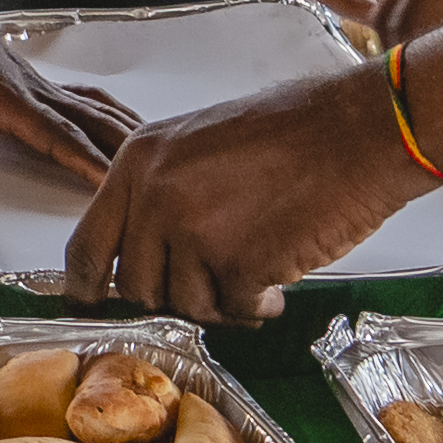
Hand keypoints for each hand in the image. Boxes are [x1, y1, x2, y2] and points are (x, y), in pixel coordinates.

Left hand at [0, 0, 136, 190]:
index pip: (50, 132)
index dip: (83, 160)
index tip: (113, 182)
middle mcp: (21, 85)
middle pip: (84, 119)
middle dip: (119, 149)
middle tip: (153, 177)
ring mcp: (27, 79)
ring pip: (87, 106)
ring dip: (119, 129)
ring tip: (151, 152)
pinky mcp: (23, 77)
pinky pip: (76, 97)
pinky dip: (103, 111)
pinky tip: (115, 120)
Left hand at [64, 69, 424, 323]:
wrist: (356, 132)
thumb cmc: (295, 133)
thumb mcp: (200, 146)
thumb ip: (162, 195)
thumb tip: (144, 255)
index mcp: (139, 162)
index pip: (86, 244)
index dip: (86, 286)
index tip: (90, 306)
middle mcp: (155, 196)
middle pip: (136, 287)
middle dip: (175, 295)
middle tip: (215, 281)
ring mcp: (193, 232)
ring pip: (186, 304)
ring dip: (223, 300)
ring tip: (259, 271)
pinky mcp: (237, 264)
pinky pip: (234, 310)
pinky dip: (257, 306)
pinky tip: (279, 282)